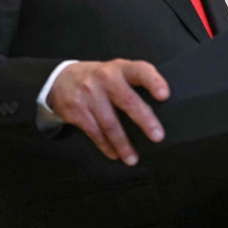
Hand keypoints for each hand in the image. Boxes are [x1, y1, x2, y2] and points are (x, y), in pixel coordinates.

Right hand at [47, 59, 168, 164]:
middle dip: (144, 120)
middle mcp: (105, 79)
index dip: (153, 81)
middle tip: (158, 137)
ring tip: (133, 159)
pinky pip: (94, 132)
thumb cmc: (101, 79)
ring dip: (123, 144)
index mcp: (121, 68)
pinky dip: (106, 146)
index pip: (140, 70)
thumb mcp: (117, 72)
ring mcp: (89, 95)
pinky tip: (115, 154)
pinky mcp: (77, 111)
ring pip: (109, 123)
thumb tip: (162, 109)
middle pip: (127, 101)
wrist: (62, 80)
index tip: (165, 95)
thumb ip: (135, 83)